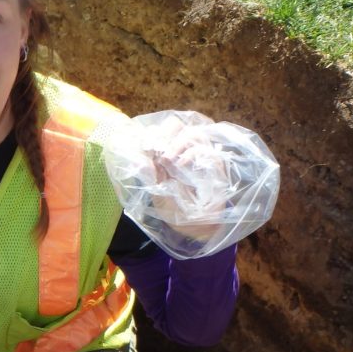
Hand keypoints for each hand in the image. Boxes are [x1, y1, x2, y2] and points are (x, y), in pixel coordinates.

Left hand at [144, 118, 230, 242]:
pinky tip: (181, 165)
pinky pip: (206, 150)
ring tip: (167, 159)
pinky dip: (192, 154)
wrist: (194, 227)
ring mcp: (202, 156)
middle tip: (157, 150)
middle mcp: (184, 151)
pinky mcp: (215, 165)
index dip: (151, 134)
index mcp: (168, 153)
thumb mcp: (156, 191)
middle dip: (165, 133)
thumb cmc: (174, 208)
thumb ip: (148, 174)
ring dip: (177, 143)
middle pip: (176, 124)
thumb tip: (137, 158)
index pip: (160, 130)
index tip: (143, 145)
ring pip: (193, 133)